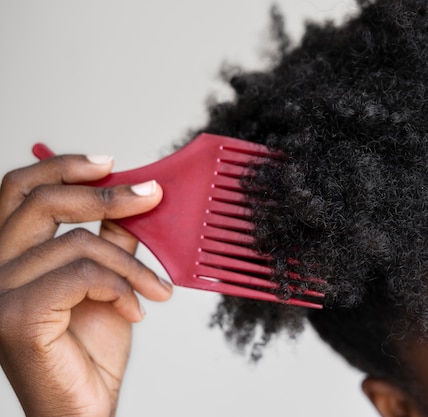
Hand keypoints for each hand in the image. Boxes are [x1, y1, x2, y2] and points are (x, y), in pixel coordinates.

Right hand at [0, 153, 172, 416]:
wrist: (83, 407)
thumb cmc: (91, 349)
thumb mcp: (106, 280)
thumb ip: (111, 239)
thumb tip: (135, 196)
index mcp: (8, 255)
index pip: (18, 190)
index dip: (62, 167)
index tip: (111, 165)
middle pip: (41, 202)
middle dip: (106, 195)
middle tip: (151, 197)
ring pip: (79, 243)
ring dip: (133, 266)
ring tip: (156, 290)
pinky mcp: (14, 316)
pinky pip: (83, 274)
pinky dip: (122, 287)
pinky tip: (136, 311)